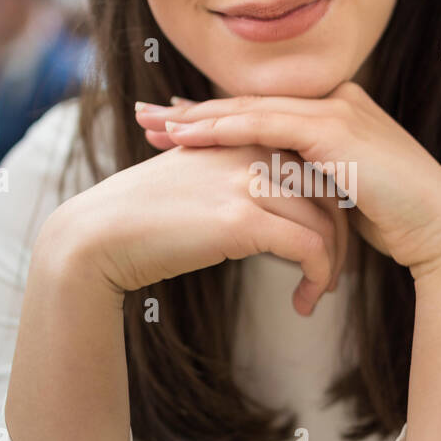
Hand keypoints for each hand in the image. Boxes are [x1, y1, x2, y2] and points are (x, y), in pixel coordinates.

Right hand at [50, 137, 347, 315]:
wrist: (99, 235)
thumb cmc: (143, 217)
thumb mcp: (197, 179)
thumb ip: (234, 176)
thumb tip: (265, 205)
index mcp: (244, 137)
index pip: (313, 165)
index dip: (330, 205)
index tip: (330, 241)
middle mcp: (252, 150)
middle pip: (329, 191)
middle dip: (341, 236)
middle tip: (333, 273)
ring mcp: (248, 182)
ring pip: (326, 221)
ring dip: (333, 264)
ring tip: (320, 293)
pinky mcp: (242, 219)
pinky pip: (309, 248)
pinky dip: (318, 278)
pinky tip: (304, 303)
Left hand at [134, 81, 440, 278]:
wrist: (440, 231)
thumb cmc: (398, 223)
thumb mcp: (343, 196)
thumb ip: (312, 181)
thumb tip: (276, 193)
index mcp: (337, 111)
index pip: (262, 110)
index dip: (214, 117)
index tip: (171, 124)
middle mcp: (336, 101)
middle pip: (248, 103)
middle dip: (193, 112)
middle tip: (143, 116)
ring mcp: (337, 110)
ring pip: (250, 110)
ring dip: (198, 119)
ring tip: (154, 128)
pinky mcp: (336, 129)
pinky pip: (267, 124)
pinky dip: (225, 128)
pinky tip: (190, 135)